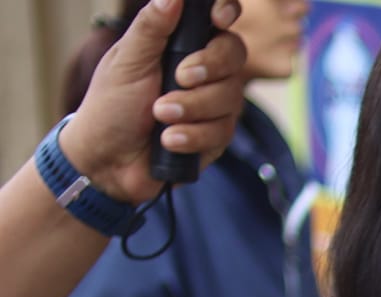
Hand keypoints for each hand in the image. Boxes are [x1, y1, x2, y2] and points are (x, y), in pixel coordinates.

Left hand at [60, 0, 250, 206]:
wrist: (108, 160)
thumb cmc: (111, 105)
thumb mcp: (126, 61)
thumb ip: (150, 27)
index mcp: (181, 44)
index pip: (218, 19)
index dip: (226, 12)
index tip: (218, 19)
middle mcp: (204, 70)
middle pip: (234, 55)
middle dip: (209, 67)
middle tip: (179, 77)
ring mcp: (214, 104)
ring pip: (231, 97)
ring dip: (192, 108)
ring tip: (160, 116)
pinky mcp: (217, 137)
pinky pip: (222, 132)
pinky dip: (192, 136)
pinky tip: (168, 141)